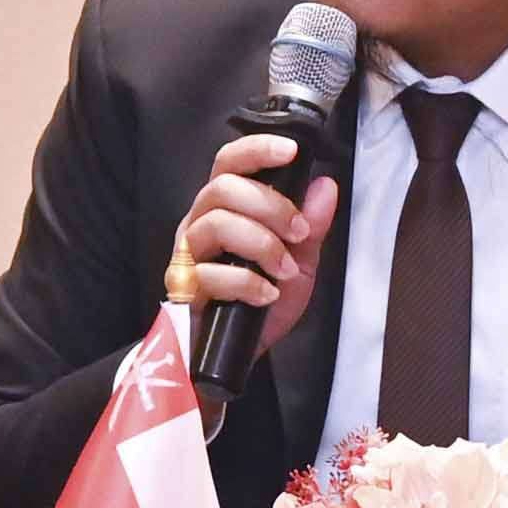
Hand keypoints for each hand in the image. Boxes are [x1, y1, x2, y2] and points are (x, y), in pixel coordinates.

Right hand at [174, 131, 338, 332]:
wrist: (236, 357)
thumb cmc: (261, 304)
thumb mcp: (299, 263)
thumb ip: (312, 227)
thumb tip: (325, 186)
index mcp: (224, 209)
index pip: (229, 162)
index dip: (257, 149)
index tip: (292, 151)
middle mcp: (199, 224)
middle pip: (223, 187)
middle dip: (271, 205)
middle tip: (300, 233)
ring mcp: (188, 256)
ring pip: (216, 223)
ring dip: (261, 244)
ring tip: (284, 270)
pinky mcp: (183, 289)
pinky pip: (210, 274)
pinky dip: (247, 284)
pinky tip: (266, 295)